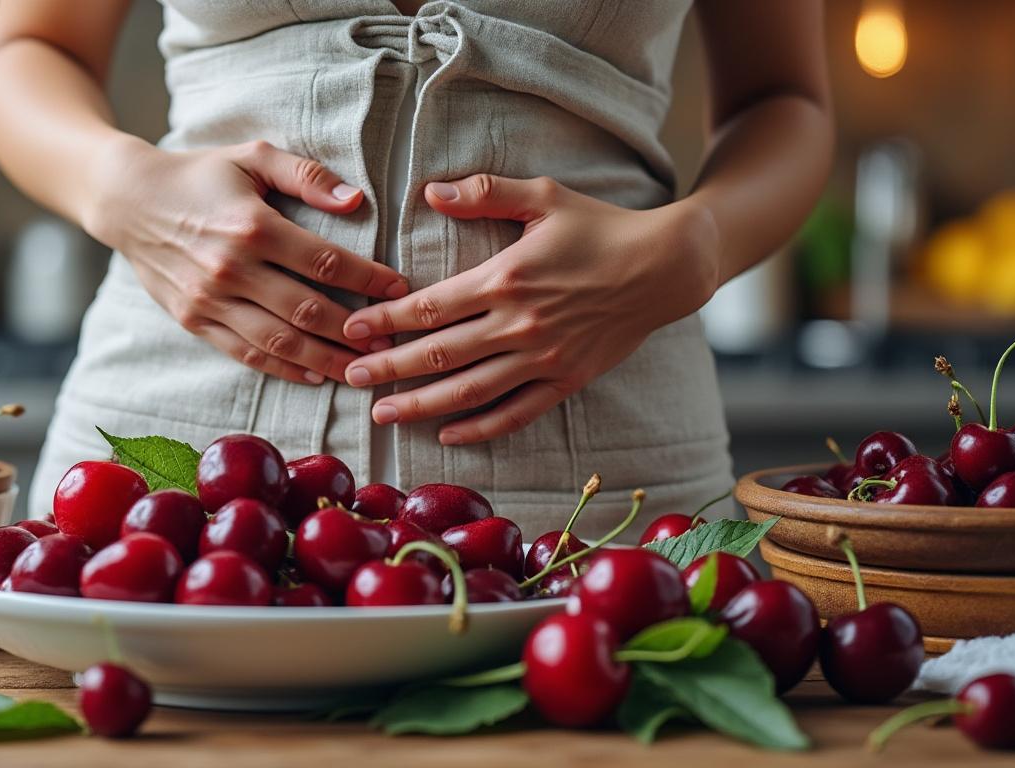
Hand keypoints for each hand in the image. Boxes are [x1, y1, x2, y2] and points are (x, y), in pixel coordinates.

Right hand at [83, 136, 407, 384]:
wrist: (127, 201)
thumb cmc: (199, 174)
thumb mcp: (251, 156)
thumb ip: (305, 175)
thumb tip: (355, 201)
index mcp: (251, 226)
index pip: (324, 261)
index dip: (367, 279)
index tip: (399, 289)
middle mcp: (231, 268)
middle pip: (306, 310)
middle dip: (354, 331)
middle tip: (391, 340)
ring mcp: (210, 300)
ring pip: (279, 341)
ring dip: (326, 359)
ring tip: (362, 368)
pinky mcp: (194, 320)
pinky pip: (246, 353)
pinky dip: (284, 369)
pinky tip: (315, 375)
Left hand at [341, 174, 719, 444]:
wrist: (666, 266)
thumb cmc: (601, 226)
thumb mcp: (543, 195)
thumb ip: (484, 191)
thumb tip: (430, 191)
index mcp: (505, 277)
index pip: (429, 307)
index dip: (385, 321)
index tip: (351, 329)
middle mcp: (519, 324)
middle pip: (438, 355)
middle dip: (387, 369)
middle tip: (348, 377)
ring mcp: (543, 358)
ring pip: (469, 391)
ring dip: (421, 405)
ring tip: (382, 414)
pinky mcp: (566, 380)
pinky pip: (516, 412)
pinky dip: (480, 428)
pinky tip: (448, 434)